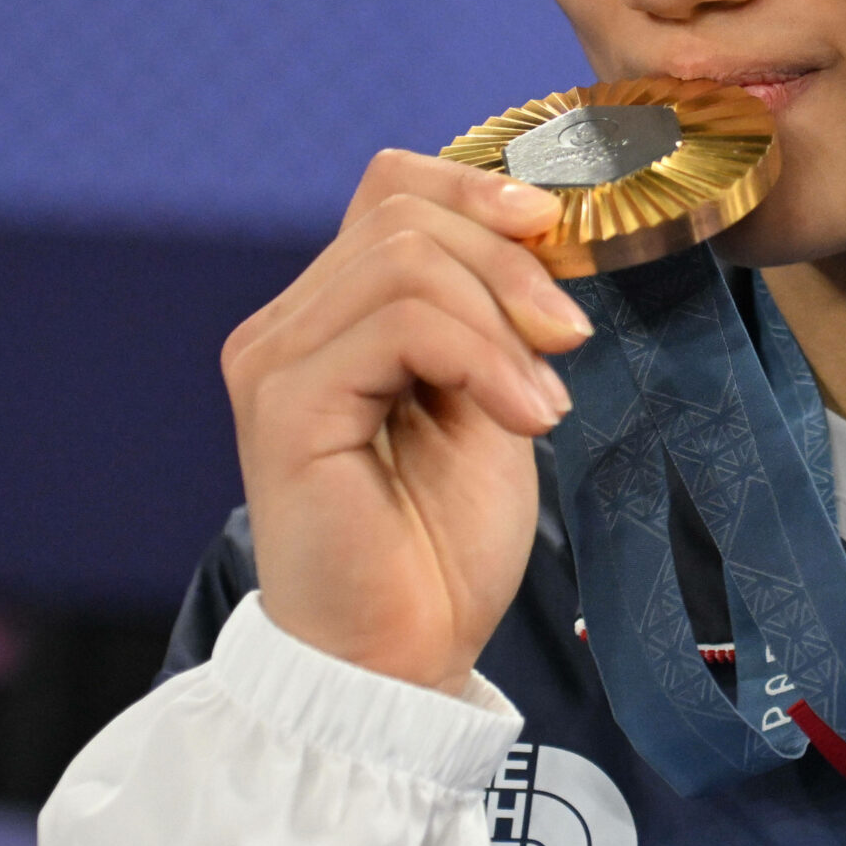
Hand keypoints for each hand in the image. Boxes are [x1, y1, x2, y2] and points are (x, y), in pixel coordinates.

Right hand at [222, 151, 593, 694]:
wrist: (402, 658)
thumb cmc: (442, 542)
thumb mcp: (491, 396)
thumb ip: (494, 315)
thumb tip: (539, 219)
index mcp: (332, 315)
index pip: (394, 187)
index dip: (482, 189)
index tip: (560, 234)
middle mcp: (287, 327)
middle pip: (407, 212)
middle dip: (513, 262)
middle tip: (571, 340)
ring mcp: (275, 361)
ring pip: (409, 258)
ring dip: (506, 319)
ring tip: (545, 404)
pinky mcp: (285, 404)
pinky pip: (403, 323)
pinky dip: (486, 357)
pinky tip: (524, 418)